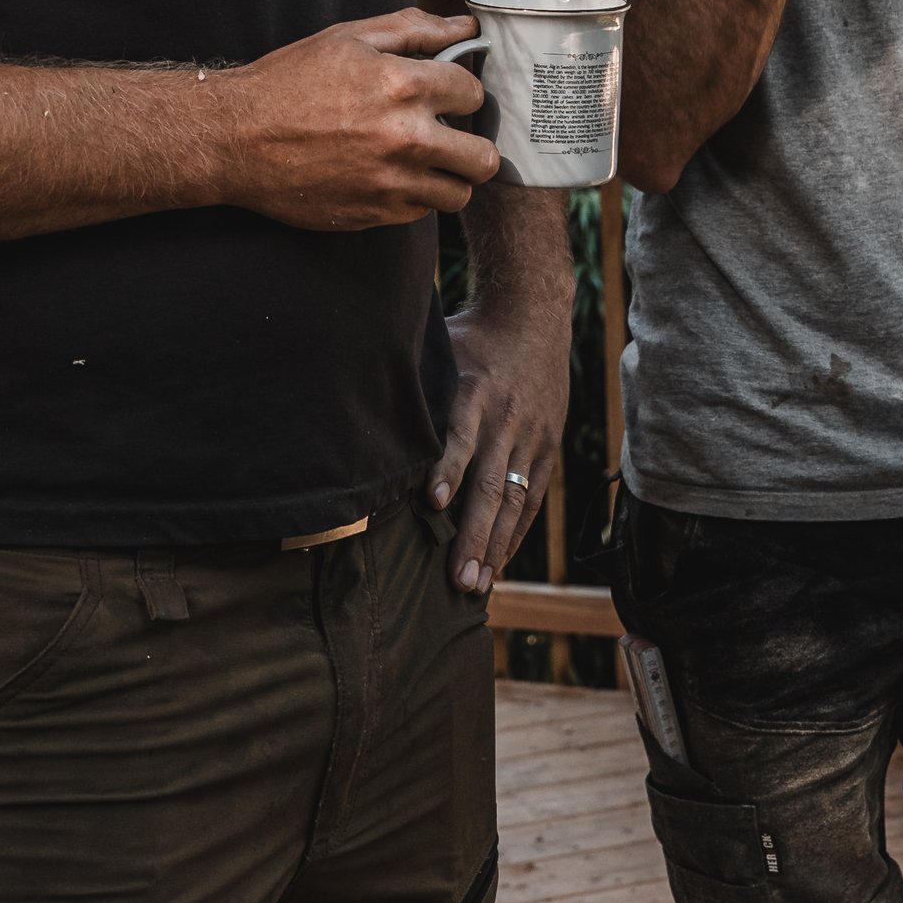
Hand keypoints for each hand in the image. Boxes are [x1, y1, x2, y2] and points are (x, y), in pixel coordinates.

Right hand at [217, 10, 497, 229]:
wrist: (234, 138)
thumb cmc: (287, 82)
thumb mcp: (347, 39)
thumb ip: (413, 30)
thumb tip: (465, 26)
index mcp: (401, 85)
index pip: (473, 95)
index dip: (462, 92)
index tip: (446, 95)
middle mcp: (404, 138)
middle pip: (482, 158)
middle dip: (472, 143)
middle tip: (450, 135)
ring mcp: (389, 182)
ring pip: (458, 194)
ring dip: (447, 176)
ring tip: (424, 160)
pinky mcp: (372, 213)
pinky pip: (421, 213)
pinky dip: (415, 196)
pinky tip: (390, 175)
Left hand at [431, 286, 572, 593]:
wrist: (535, 316)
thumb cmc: (471, 337)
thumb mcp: (439, 348)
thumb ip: (410, 383)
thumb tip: (355, 410)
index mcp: (473, 391)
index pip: (459, 435)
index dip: (447, 469)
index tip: (432, 504)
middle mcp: (505, 419)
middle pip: (490, 484)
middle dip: (473, 535)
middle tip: (458, 580)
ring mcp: (531, 436)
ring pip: (514, 500)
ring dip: (495, 546)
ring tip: (477, 586)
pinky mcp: (547, 447)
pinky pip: (532, 498)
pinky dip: (516, 534)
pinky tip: (498, 563)